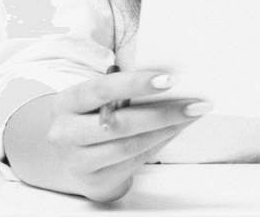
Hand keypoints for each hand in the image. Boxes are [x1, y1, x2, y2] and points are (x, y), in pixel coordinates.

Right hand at [2, 71, 209, 201]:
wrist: (76, 158)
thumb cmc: (95, 118)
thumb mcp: (98, 100)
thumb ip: (124, 90)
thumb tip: (172, 81)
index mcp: (67, 102)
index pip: (102, 89)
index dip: (136, 84)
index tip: (169, 79)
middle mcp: (65, 132)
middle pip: (119, 123)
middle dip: (162, 113)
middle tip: (195, 104)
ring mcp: (76, 160)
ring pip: (129, 145)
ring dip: (166, 130)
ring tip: (191, 116)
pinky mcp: (93, 179)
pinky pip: (133, 160)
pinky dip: (159, 143)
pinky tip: (176, 130)